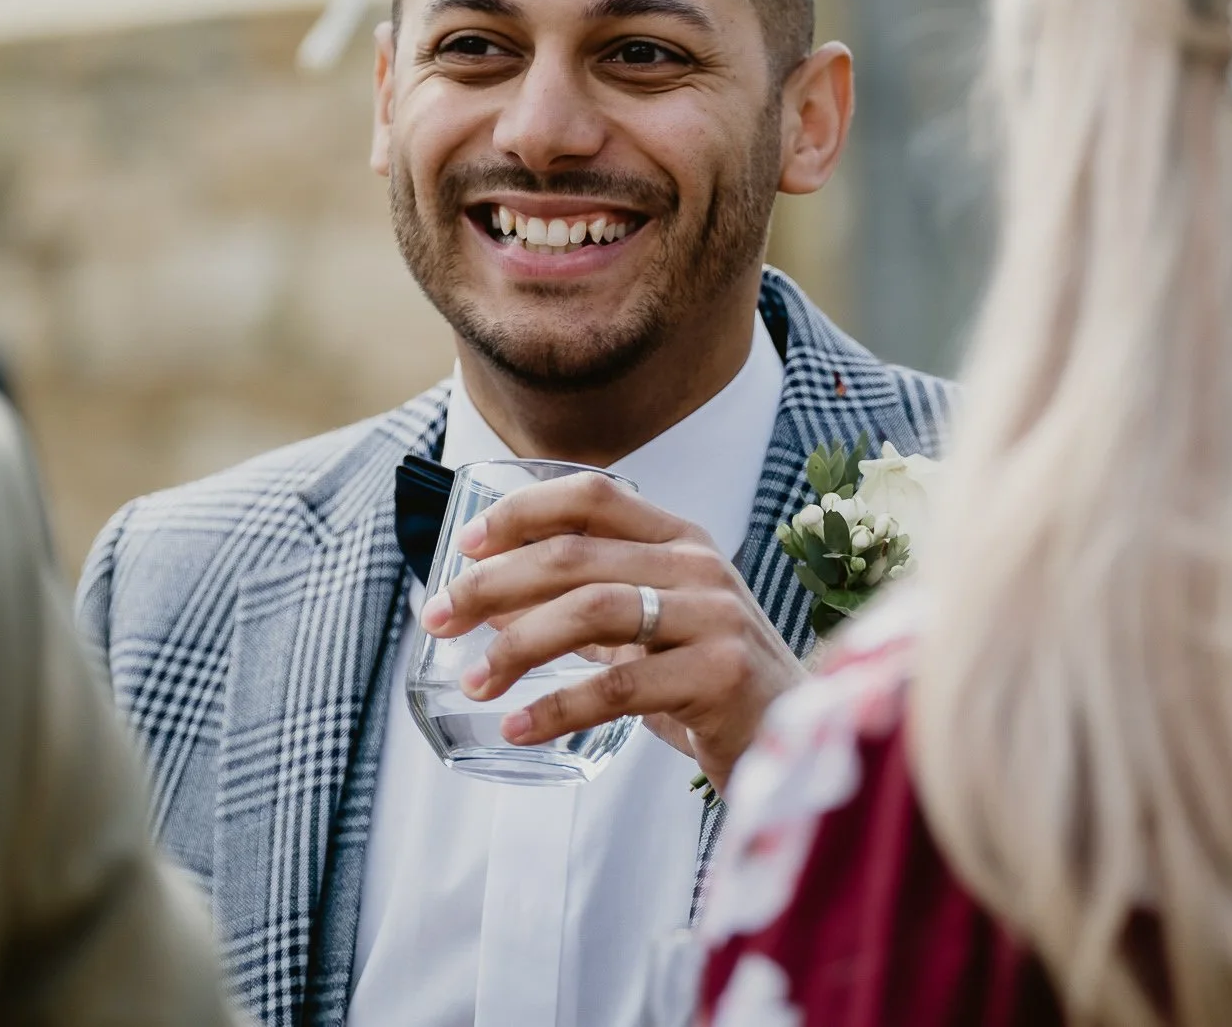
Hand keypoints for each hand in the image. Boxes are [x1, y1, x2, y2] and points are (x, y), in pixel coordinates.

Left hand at [419, 472, 803, 794]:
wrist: (793, 735)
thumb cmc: (713, 681)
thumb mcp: (654, 628)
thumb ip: (588, 611)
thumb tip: (492, 605)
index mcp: (683, 539)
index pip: (594, 495)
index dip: (522, 510)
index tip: (466, 545)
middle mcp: (700, 566)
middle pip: (575, 555)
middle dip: (492, 585)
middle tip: (438, 619)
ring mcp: (715, 617)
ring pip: (591, 611)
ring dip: (517, 647)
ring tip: (475, 682)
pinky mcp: (718, 675)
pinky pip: (618, 687)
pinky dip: (557, 707)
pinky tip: (519, 727)